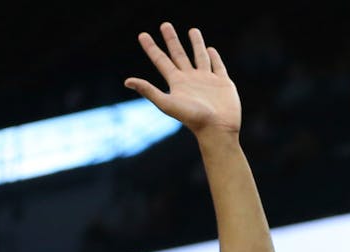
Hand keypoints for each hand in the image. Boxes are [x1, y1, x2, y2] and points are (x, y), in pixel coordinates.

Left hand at [125, 24, 239, 136]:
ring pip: (199, 56)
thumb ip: (149, 91)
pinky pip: (217, 66)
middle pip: (178, 54)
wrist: (217, 129)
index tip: (142, 35)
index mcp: (177, 82)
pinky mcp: (223, 83)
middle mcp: (190, 79)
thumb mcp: (167, 103)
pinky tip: (210, 50)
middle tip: (165, 25)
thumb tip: (126, 81)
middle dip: (171, 39)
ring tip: (192, 30)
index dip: (151, 47)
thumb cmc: (193, 119)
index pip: (161, 60)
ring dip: (195, 43)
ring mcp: (207, 80)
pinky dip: (214, 57)